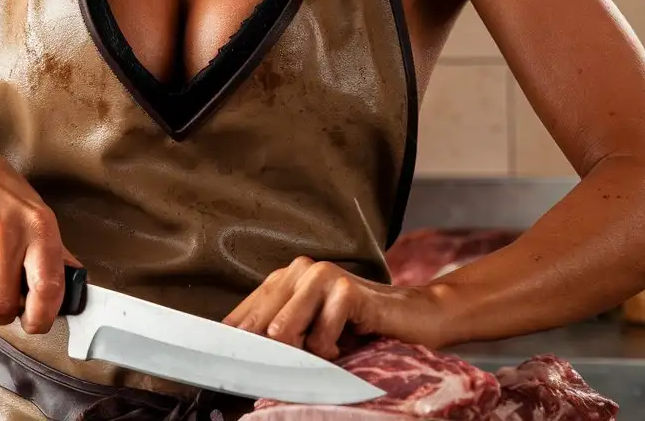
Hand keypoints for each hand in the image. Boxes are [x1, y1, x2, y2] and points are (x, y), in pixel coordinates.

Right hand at [0, 121, 82, 335]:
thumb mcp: (33, 210)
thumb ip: (53, 251)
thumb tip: (76, 288)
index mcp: (38, 225)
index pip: (48, 288)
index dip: (42, 317)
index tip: (36, 322)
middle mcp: (6, 232)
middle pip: (2, 307)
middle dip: (1, 311)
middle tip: (0, 293)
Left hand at [222, 256, 451, 357]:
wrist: (412, 317)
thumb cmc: (359, 329)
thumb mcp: (311, 333)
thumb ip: (279, 336)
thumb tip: (240, 359)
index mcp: (285, 279)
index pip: (242, 316)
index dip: (235, 348)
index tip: (231, 374)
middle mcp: (299, 270)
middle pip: (258, 326)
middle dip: (269, 356)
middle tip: (294, 368)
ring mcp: (322, 276)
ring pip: (283, 331)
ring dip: (305, 355)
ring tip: (328, 350)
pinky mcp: (345, 290)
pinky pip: (319, 338)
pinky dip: (331, 353)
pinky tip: (348, 343)